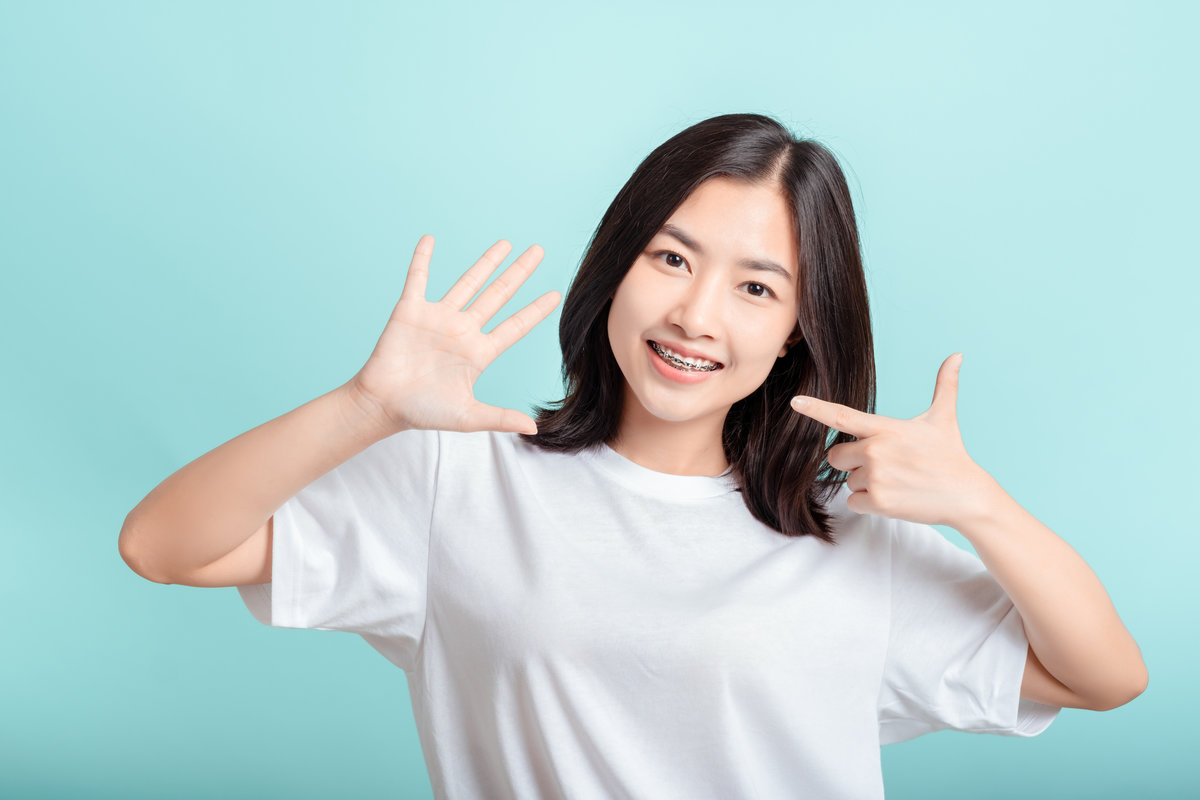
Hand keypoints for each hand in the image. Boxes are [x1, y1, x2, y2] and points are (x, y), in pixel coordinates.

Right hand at [349, 234, 560, 435]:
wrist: (383, 405)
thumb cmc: (423, 412)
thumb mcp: (468, 416)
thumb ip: (500, 417)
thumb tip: (534, 428)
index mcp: (479, 353)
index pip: (514, 326)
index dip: (535, 311)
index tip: (556, 294)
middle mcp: (462, 330)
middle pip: (498, 295)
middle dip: (518, 273)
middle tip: (539, 251)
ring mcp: (438, 318)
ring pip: (468, 282)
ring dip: (486, 262)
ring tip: (506, 243)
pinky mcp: (410, 311)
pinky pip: (418, 278)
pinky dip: (422, 258)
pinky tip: (430, 238)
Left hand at [788, 353, 995, 526]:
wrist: (966, 495)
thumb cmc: (951, 456)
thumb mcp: (943, 419)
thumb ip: (944, 386)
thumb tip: (957, 355)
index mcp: (885, 428)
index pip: (842, 416)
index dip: (816, 408)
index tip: (796, 402)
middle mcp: (876, 449)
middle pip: (835, 456)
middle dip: (852, 462)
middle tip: (884, 465)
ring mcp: (876, 476)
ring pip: (848, 481)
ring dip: (866, 484)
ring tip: (898, 481)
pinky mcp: (879, 501)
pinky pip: (854, 502)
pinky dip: (870, 503)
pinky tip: (895, 497)